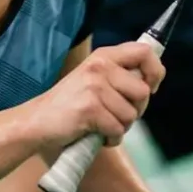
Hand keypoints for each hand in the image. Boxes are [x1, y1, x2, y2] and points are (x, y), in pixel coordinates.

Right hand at [28, 41, 164, 150]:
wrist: (37, 121)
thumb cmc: (70, 104)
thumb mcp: (94, 78)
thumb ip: (119, 75)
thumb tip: (151, 82)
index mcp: (104, 56)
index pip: (145, 52)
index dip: (155, 72)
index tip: (150, 88)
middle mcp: (100, 66)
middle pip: (143, 92)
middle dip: (136, 110)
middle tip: (116, 115)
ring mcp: (95, 86)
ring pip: (132, 115)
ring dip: (121, 127)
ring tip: (101, 124)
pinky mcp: (90, 108)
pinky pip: (117, 129)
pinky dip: (110, 139)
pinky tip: (96, 134)